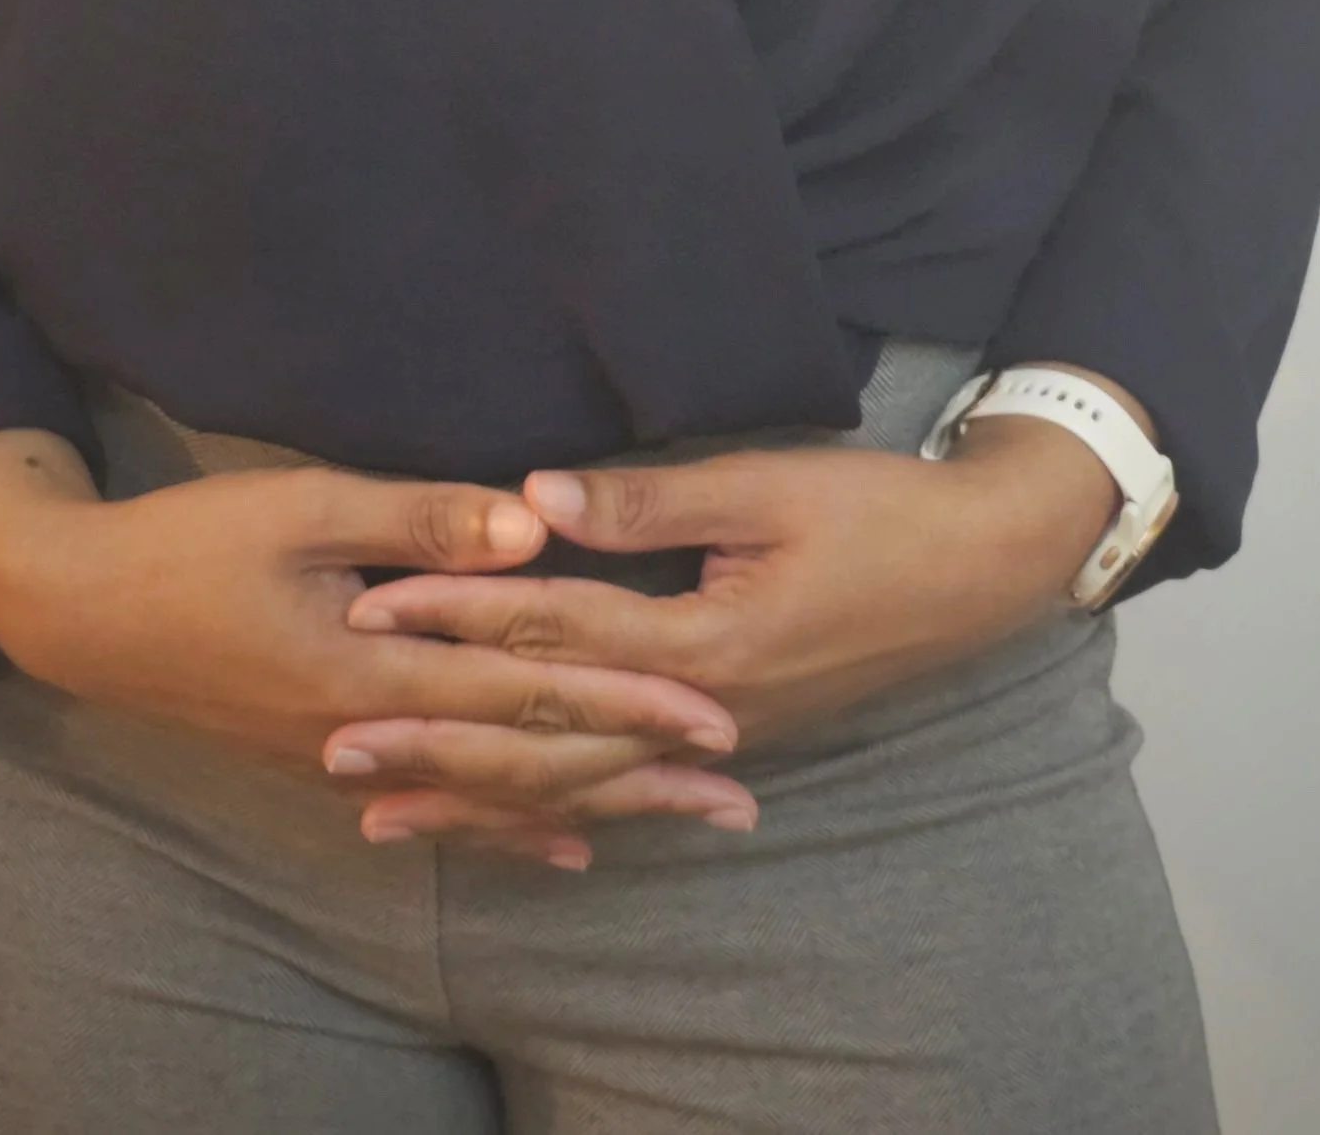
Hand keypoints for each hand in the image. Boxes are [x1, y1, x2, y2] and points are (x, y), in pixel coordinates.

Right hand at [0, 429, 755, 870]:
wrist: (79, 610)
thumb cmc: (188, 543)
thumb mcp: (300, 506)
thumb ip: (416, 521)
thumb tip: (529, 532)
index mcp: (373, 672)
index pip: (527, 697)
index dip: (625, 706)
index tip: (714, 716)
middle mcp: (372, 738)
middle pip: (527, 766)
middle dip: (635, 776)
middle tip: (733, 792)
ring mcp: (348, 761)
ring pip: (492, 799)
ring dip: (591, 807)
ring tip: (678, 822)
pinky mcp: (327, 759)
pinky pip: (441, 808)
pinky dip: (506, 828)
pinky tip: (562, 847)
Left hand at [333, 414, 1121, 838]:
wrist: (986, 568)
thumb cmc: (880, 512)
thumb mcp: (768, 486)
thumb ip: (649, 501)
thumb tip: (534, 498)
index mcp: (702, 645)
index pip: (547, 632)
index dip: (452, 616)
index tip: (365, 606)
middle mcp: (701, 712)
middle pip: (544, 737)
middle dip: (435, 741)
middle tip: (333, 746)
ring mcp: (720, 736)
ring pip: (577, 782)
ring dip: (478, 797)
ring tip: (387, 813)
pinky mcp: (734, 735)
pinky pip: (623, 789)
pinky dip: (556, 810)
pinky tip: (510, 833)